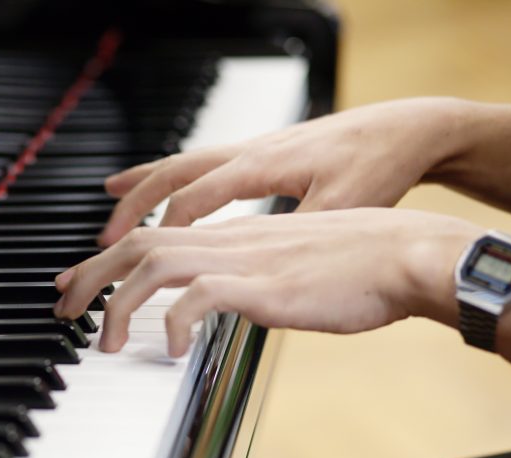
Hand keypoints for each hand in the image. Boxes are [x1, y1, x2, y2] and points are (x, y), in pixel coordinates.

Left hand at [55, 208, 480, 356]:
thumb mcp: (291, 272)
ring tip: (104, 341)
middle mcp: (227, 241)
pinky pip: (200, 294)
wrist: (406, 254)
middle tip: (62, 307)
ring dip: (117, 301)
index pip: (151, 238)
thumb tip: (229, 308)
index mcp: (231, 238)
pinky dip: (175, 321)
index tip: (80, 281)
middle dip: (89, 276)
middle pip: (135, 245)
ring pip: (153, 263)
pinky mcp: (262, 284)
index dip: (107, 259)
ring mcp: (242, 259)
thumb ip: (253, 283)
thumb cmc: (359, 268)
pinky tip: (174, 351)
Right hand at [99, 98, 472, 245]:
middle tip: (100, 240)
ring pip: (182, 163)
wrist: (410, 129)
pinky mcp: (264, 155)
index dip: (161, 234)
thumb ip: (293, 239)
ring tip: (111, 202)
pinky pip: (202, 165)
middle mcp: (248, 153)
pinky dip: (173, 180)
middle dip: (131, 208)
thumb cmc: (380, 167)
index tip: (136, 266)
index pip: (192, 200)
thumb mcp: (342, 210)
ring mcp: (253, 150)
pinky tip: (170, 196)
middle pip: (171, 175)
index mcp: (261, 166)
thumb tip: (259, 275)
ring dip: (143, 187)